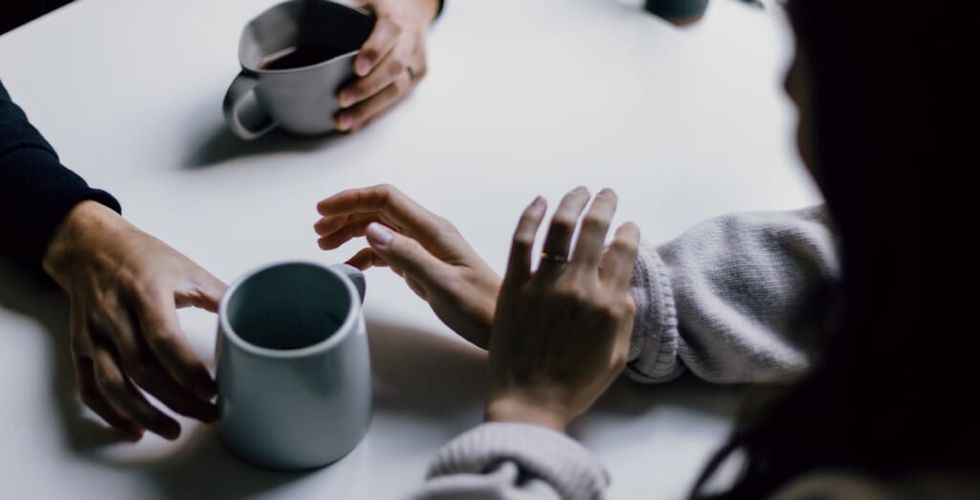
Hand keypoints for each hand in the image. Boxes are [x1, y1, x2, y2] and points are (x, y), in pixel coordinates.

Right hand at [43, 201, 225, 439]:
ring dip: (144, 414)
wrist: (90, 246)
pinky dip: (110, 413)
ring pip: (113, 385)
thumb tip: (252, 317)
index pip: (164, 339)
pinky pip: (89, 388)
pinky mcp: (80, 347)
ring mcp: (93, 334)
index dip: (188, 371)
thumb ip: (219, 294)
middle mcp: (114, 315)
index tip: (213, 390)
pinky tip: (134, 428)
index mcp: (145, 292)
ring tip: (174, 430)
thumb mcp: (187, 267)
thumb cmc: (144, 257)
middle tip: (208, 414)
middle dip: (177, 400)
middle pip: (143, 369)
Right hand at [315, 185, 499, 347]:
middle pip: (379, 210)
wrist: (503, 326)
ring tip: (327, 246)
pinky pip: (389, 251)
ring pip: (381, 229)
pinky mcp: (424, 265)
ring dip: (352, 232)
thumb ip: (408, 257)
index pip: (386, 199)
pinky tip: (352, 266)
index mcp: (433, 230)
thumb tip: (372, 230)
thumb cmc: (480, 308)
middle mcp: (428, 233)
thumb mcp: (443, 286)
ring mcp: (426, 248)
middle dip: (346, 215)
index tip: (322, 210)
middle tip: (318, 232)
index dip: (352, 199)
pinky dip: (366, 254)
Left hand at [335, 0, 438, 131]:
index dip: (374, 51)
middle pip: (394, 68)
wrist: (415, 11)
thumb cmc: (383, 6)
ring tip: (345, 121)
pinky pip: (397, 99)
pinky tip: (357, 124)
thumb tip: (315, 16)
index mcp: (397, 18)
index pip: (389, 33)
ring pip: (397, 89)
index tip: (357, 68)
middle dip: (367, 87)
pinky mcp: (416, 78)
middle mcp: (411, 42)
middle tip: (342, 99)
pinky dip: (375, 114)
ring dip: (369, 108)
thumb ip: (347, 7)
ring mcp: (416, 62)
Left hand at [484, 188, 639, 431]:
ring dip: (573, 202)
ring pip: (560, 227)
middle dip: (604, 205)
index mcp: (609, 304)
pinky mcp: (514, 286)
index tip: (628, 226)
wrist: (529, 402)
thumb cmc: (574, 385)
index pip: (624, 252)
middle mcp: (579, 287)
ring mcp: (544, 284)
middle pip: (595, 230)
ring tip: (579, 191)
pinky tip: (540, 202)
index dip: (628, 232)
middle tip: (606, 194)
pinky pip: (522, 240)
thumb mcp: (616, 355)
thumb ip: (624, 316)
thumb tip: (624, 285)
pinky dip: (531, 215)